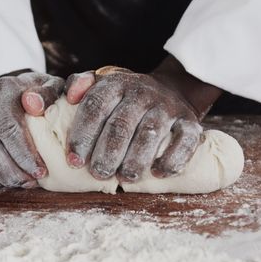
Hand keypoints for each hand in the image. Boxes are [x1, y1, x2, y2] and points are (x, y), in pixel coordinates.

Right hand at [0, 71, 63, 191]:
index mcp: (4, 90)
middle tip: (27, 184)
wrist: (12, 92)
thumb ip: (48, 94)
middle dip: (8, 172)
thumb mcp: (51, 88)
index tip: (40, 172)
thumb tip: (35, 105)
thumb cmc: (38, 97)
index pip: (8, 127)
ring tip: (10, 186)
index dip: (24, 155)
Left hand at [64, 58, 221, 182]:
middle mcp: (142, 93)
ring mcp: (167, 107)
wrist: (170, 91)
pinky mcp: (190, 121)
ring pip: (150, 134)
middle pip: (121, 124)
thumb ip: (79, 84)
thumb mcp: (101, 83)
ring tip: (124, 178)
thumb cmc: (125, 98)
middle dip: (107, 152)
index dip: (82, 136)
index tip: (74, 161)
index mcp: (117, 84)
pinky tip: (157, 173)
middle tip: (98, 173)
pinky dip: (172, 159)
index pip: (95, 106)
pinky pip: (184, 141)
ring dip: (136, 159)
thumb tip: (70, 97)